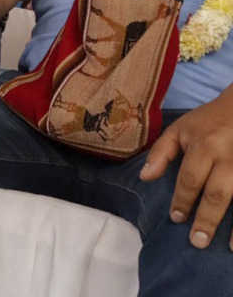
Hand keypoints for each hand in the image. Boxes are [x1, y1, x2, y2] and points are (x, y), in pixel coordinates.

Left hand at [140, 93, 232, 249]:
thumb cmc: (210, 120)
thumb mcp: (180, 129)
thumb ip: (161, 153)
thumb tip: (144, 178)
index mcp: (205, 145)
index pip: (190, 178)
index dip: (182, 200)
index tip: (177, 218)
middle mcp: (229, 156)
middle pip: (218, 193)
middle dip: (207, 219)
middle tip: (197, 241)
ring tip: (230, 248)